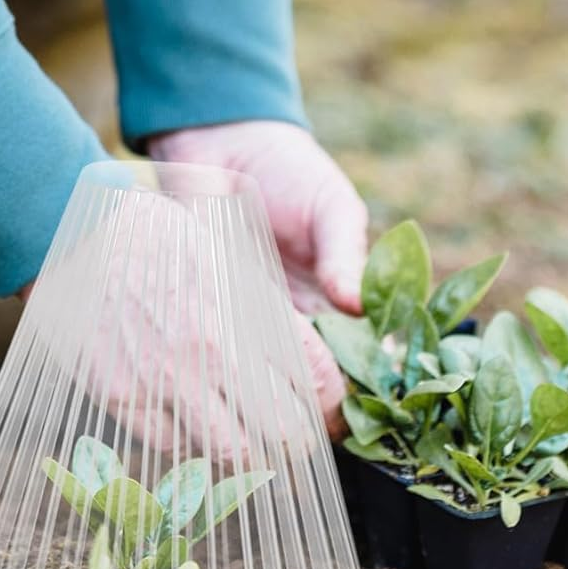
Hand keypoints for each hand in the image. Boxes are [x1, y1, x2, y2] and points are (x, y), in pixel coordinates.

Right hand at [24, 185, 328, 460]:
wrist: (71, 230)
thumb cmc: (152, 237)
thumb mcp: (222, 257)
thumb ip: (262, 311)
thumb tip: (301, 360)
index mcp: (247, 309)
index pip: (316, 378)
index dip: (330, 406)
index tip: (327, 414)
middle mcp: (213, 350)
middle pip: (285, 431)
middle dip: (296, 442)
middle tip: (293, 443)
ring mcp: (166, 378)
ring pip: (231, 452)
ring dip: (243, 452)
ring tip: (242, 442)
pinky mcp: (122, 396)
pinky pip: (171, 445)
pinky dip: (184, 439)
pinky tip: (182, 420)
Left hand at [146, 121, 368, 432]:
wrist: (222, 138)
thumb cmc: (289, 169)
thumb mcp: (330, 206)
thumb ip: (344, 252)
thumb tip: (358, 303)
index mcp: (334, 299)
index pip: (354, 356)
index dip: (355, 387)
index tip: (351, 411)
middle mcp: (295, 317)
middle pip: (311, 379)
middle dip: (310, 409)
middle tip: (304, 430)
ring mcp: (250, 316)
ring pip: (263, 375)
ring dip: (263, 399)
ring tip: (264, 423)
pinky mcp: (210, 307)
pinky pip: (219, 348)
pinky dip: (220, 368)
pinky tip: (217, 384)